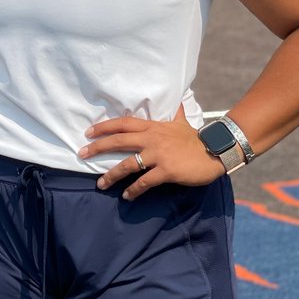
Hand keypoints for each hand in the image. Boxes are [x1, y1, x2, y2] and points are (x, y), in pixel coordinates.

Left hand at [80, 115, 224, 199]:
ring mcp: (158, 155)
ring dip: (112, 175)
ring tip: (101, 184)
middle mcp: (151, 139)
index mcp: (152, 127)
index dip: (104, 127)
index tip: (88, 132)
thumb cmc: (196, 139)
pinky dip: (134, 190)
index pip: (123, 124)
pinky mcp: (166, 171)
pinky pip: (145, 181)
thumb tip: (177, 102)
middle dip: (98, 147)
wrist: (215, 151)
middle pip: (118, 141)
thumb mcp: (181, 123)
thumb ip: (174, 114)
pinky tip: (127, 196)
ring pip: (128, 164)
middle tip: (82, 154)